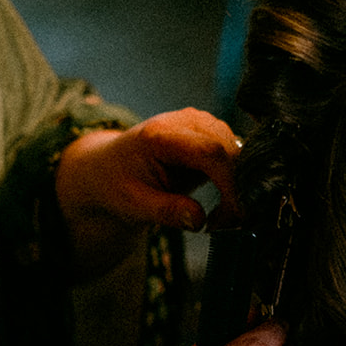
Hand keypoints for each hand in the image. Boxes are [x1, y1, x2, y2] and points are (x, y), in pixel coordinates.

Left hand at [56, 109, 240, 274]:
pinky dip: (236, 180)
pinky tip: (222, 204)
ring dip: (238, 185)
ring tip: (220, 218)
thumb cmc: (117, 184)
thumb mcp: (133, 205)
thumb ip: (165, 212)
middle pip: (229, 149)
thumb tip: (199, 220)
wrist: (107, 167)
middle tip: (227, 225)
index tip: (233, 216)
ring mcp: (199, 122)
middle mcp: (183, 120)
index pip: (210, 152)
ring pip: (237, 151)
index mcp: (159, 135)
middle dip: (237, 188)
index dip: (229, 182)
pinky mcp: (209, 132)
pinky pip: (234, 154)